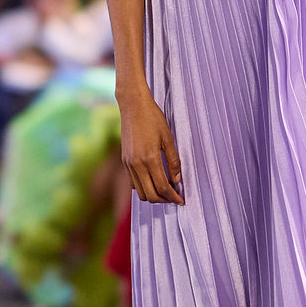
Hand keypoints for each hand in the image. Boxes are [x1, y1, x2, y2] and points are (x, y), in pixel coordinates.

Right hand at [117, 88, 183, 203]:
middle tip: (174, 197)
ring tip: (165, 190)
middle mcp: (137, 164)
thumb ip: (173, 161)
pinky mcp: (124, 161)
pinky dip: (143, 188)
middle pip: (150, 195)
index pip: (162, 187)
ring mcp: (128, 164)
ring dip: (153, 195)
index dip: (173, 197)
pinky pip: (133, 183)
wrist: (133, 106)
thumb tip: (177, 180)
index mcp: (150, 158)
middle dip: (164, 200)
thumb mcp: (168, 138)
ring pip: (140, 192)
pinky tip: (153, 181)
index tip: (181, 200)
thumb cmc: (153, 118)